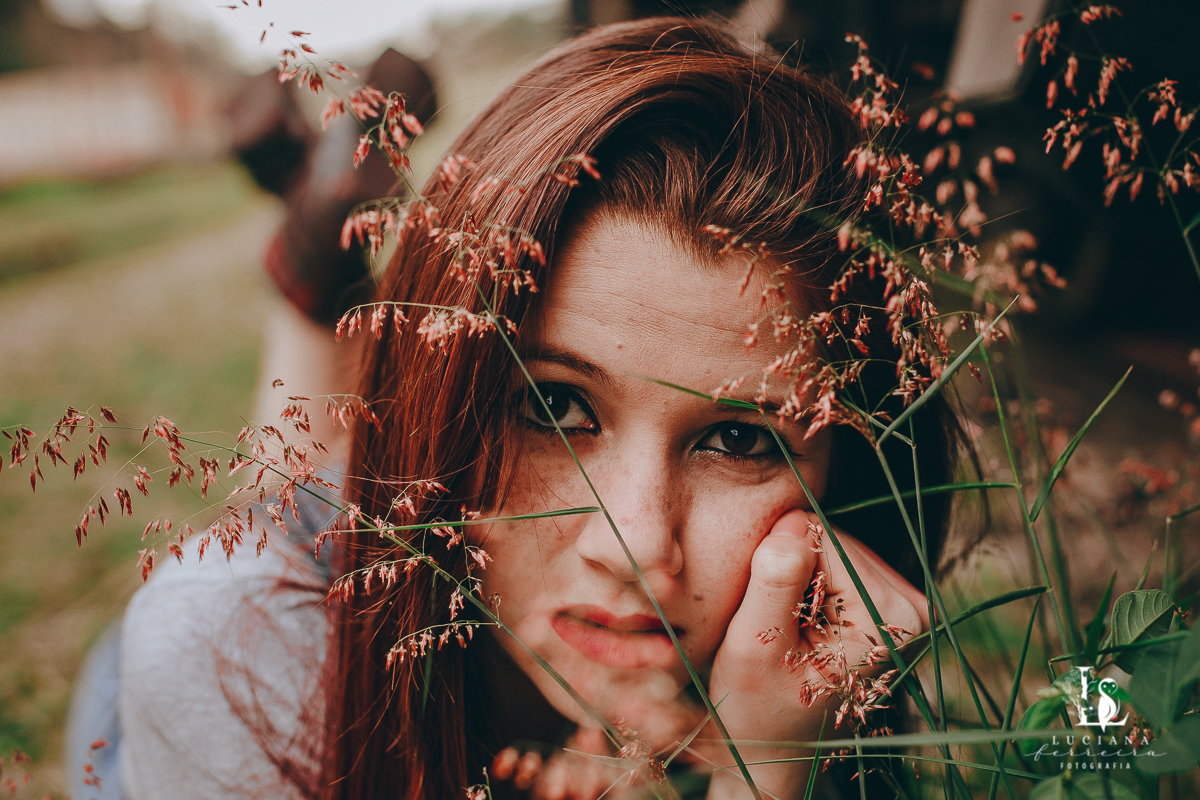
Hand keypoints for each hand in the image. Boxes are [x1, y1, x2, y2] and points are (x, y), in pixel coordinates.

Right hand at [702, 510, 928, 798]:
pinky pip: (837, 564)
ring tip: (784, 627)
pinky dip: (808, 585)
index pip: (819, 537)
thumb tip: (792, 522)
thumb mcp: (754, 646)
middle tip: (772, 624)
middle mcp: (912, 607)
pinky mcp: (889, 604)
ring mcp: (905, 606)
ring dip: (797, 578)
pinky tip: (798, 623)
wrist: (774, 746)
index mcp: (889, 617)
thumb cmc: (758, 706)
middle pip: (830, 539)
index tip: (764, 614)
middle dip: (790, 570)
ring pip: (830, 547)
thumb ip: (775, 584)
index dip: (776, 565)